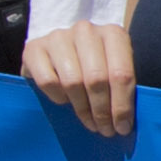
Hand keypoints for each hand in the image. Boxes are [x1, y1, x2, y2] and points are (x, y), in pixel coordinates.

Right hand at [24, 18, 136, 137]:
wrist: (55, 53)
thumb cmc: (91, 67)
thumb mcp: (112, 71)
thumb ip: (120, 89)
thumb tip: (125, 124)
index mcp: (113, 34)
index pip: (121, 73)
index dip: (122, 105)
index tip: (122, 127)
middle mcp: (86, 31)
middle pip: (97, 79)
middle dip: (102, 111)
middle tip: (105, 130)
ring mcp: (58, 37)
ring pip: (73, 81)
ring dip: (82, 109)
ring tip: (89, 123)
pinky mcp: (34, 48)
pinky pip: (48, 81)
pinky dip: (58, 97)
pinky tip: (64, 101)